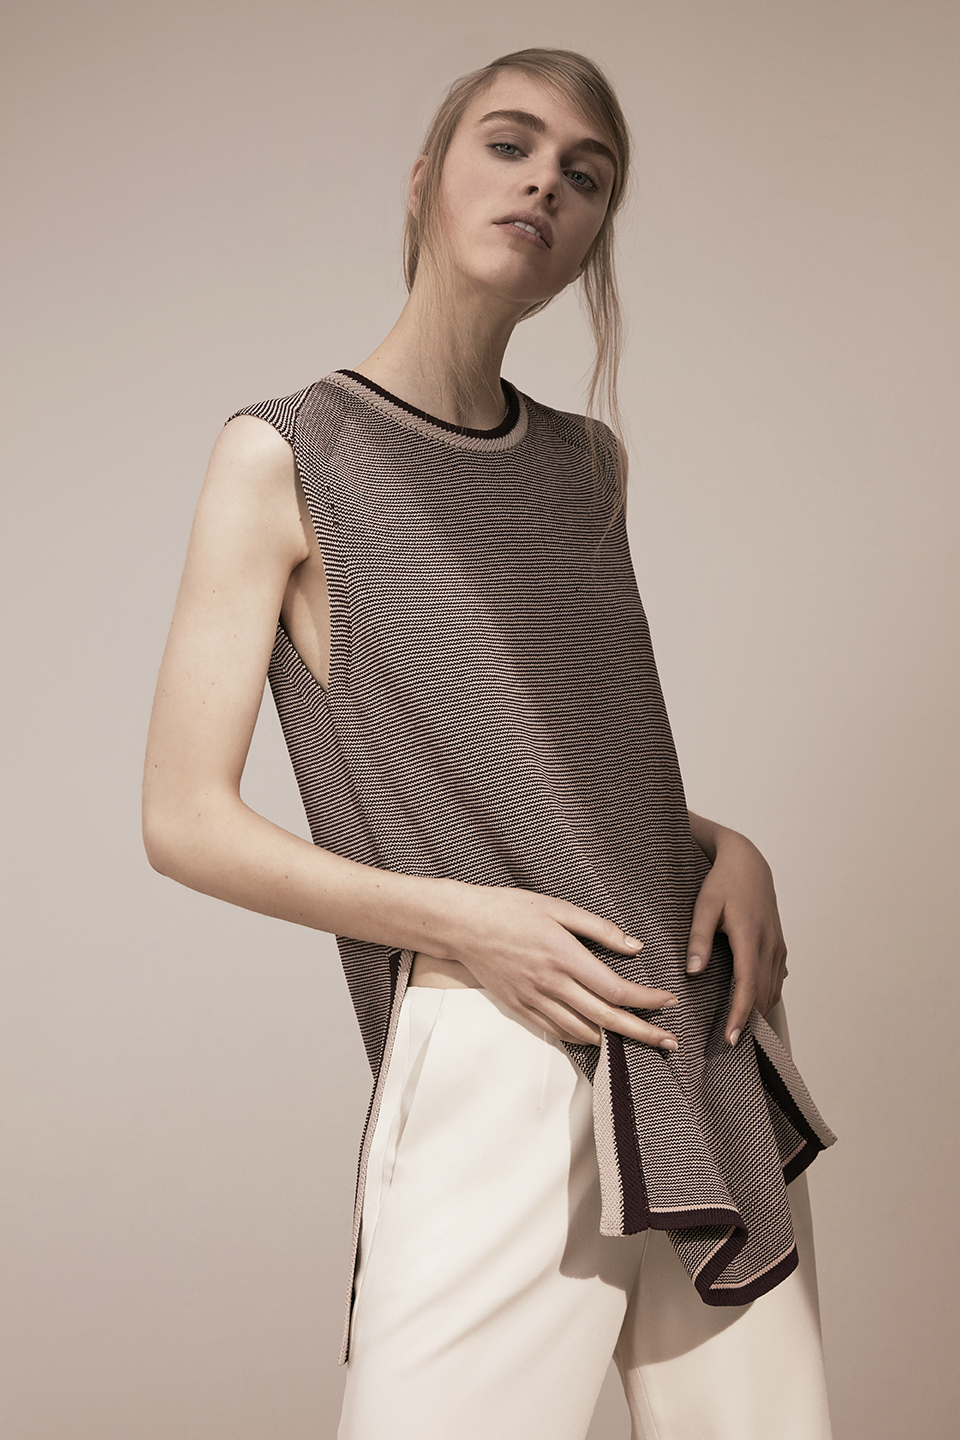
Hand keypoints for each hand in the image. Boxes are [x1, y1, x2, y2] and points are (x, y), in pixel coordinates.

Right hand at [435, 884, 679, 1049]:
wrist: (462, 925)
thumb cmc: (509, 909)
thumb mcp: (557, 908)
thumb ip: (599, 929)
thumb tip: (634, 947)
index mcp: (564, 956)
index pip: (615, 989)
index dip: (646, 1000)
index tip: (668, 1002)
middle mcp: (551, 984)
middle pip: (606, 1018)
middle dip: (643, 1032)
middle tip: (670, 1042)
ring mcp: (533, 1000)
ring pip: (582, 1033)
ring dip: (614, 1040)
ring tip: (638, 1040)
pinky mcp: (519, 1008)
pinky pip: (556, 1032)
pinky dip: (581, 1039)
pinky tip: (597, 1037)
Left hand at [685, 828, 787, 1044]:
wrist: (749, 862)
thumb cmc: (723, 882)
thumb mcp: (705, 905)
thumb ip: (699, 939)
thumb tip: (693, 973)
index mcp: (749, 937)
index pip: (747, 986)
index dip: (740, 1016)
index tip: (730, 1039)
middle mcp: (769, 946)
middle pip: (762, 995)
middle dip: (748, 1022)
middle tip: (727, 1045)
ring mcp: (778, 947)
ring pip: (772, 990)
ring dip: (757, 1011)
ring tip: (737, 1032)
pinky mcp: (779, 946)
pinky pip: (775, 980)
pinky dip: (764, 997)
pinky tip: (749, 1006)